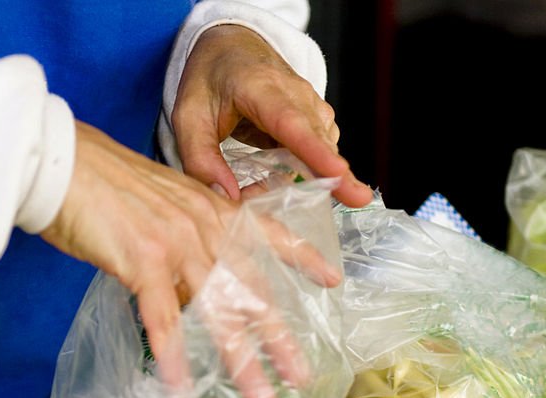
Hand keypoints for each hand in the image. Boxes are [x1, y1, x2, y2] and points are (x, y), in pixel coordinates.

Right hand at [41, 121, 340, 397]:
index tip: (333, 280)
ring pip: (219, 311)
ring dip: (241, 360)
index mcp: (213, 209)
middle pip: (253, 290)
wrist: (60, 162)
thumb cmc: (104, 182)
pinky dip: (173, 356)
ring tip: (260, 397)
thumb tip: (197, 274)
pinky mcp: (143, 260)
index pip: (270, 233)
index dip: (303, 258)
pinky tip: (181, 388)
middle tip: (302, 375)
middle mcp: (205, 227)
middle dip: (279, 338)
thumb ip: (189, 233)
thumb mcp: (164, 201)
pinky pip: (163, 318)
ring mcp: (178, 243)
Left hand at [172, 24, 372, 207]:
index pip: (292, 122)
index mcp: (260, 87)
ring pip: (325, 149)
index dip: (316, 150)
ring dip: (319, 177)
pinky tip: (298, 185)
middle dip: (338, 173)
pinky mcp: (318, 119)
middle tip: (357, 199)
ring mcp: (312, 106)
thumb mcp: (188, 117)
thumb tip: (227, 199)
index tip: (338, 172)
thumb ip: (201, 159)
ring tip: (304, 203)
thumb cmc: (210, 80)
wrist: (232, 46)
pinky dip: (314, 171)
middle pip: (320, 139)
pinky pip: (322, 151)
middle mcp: (296, 94)